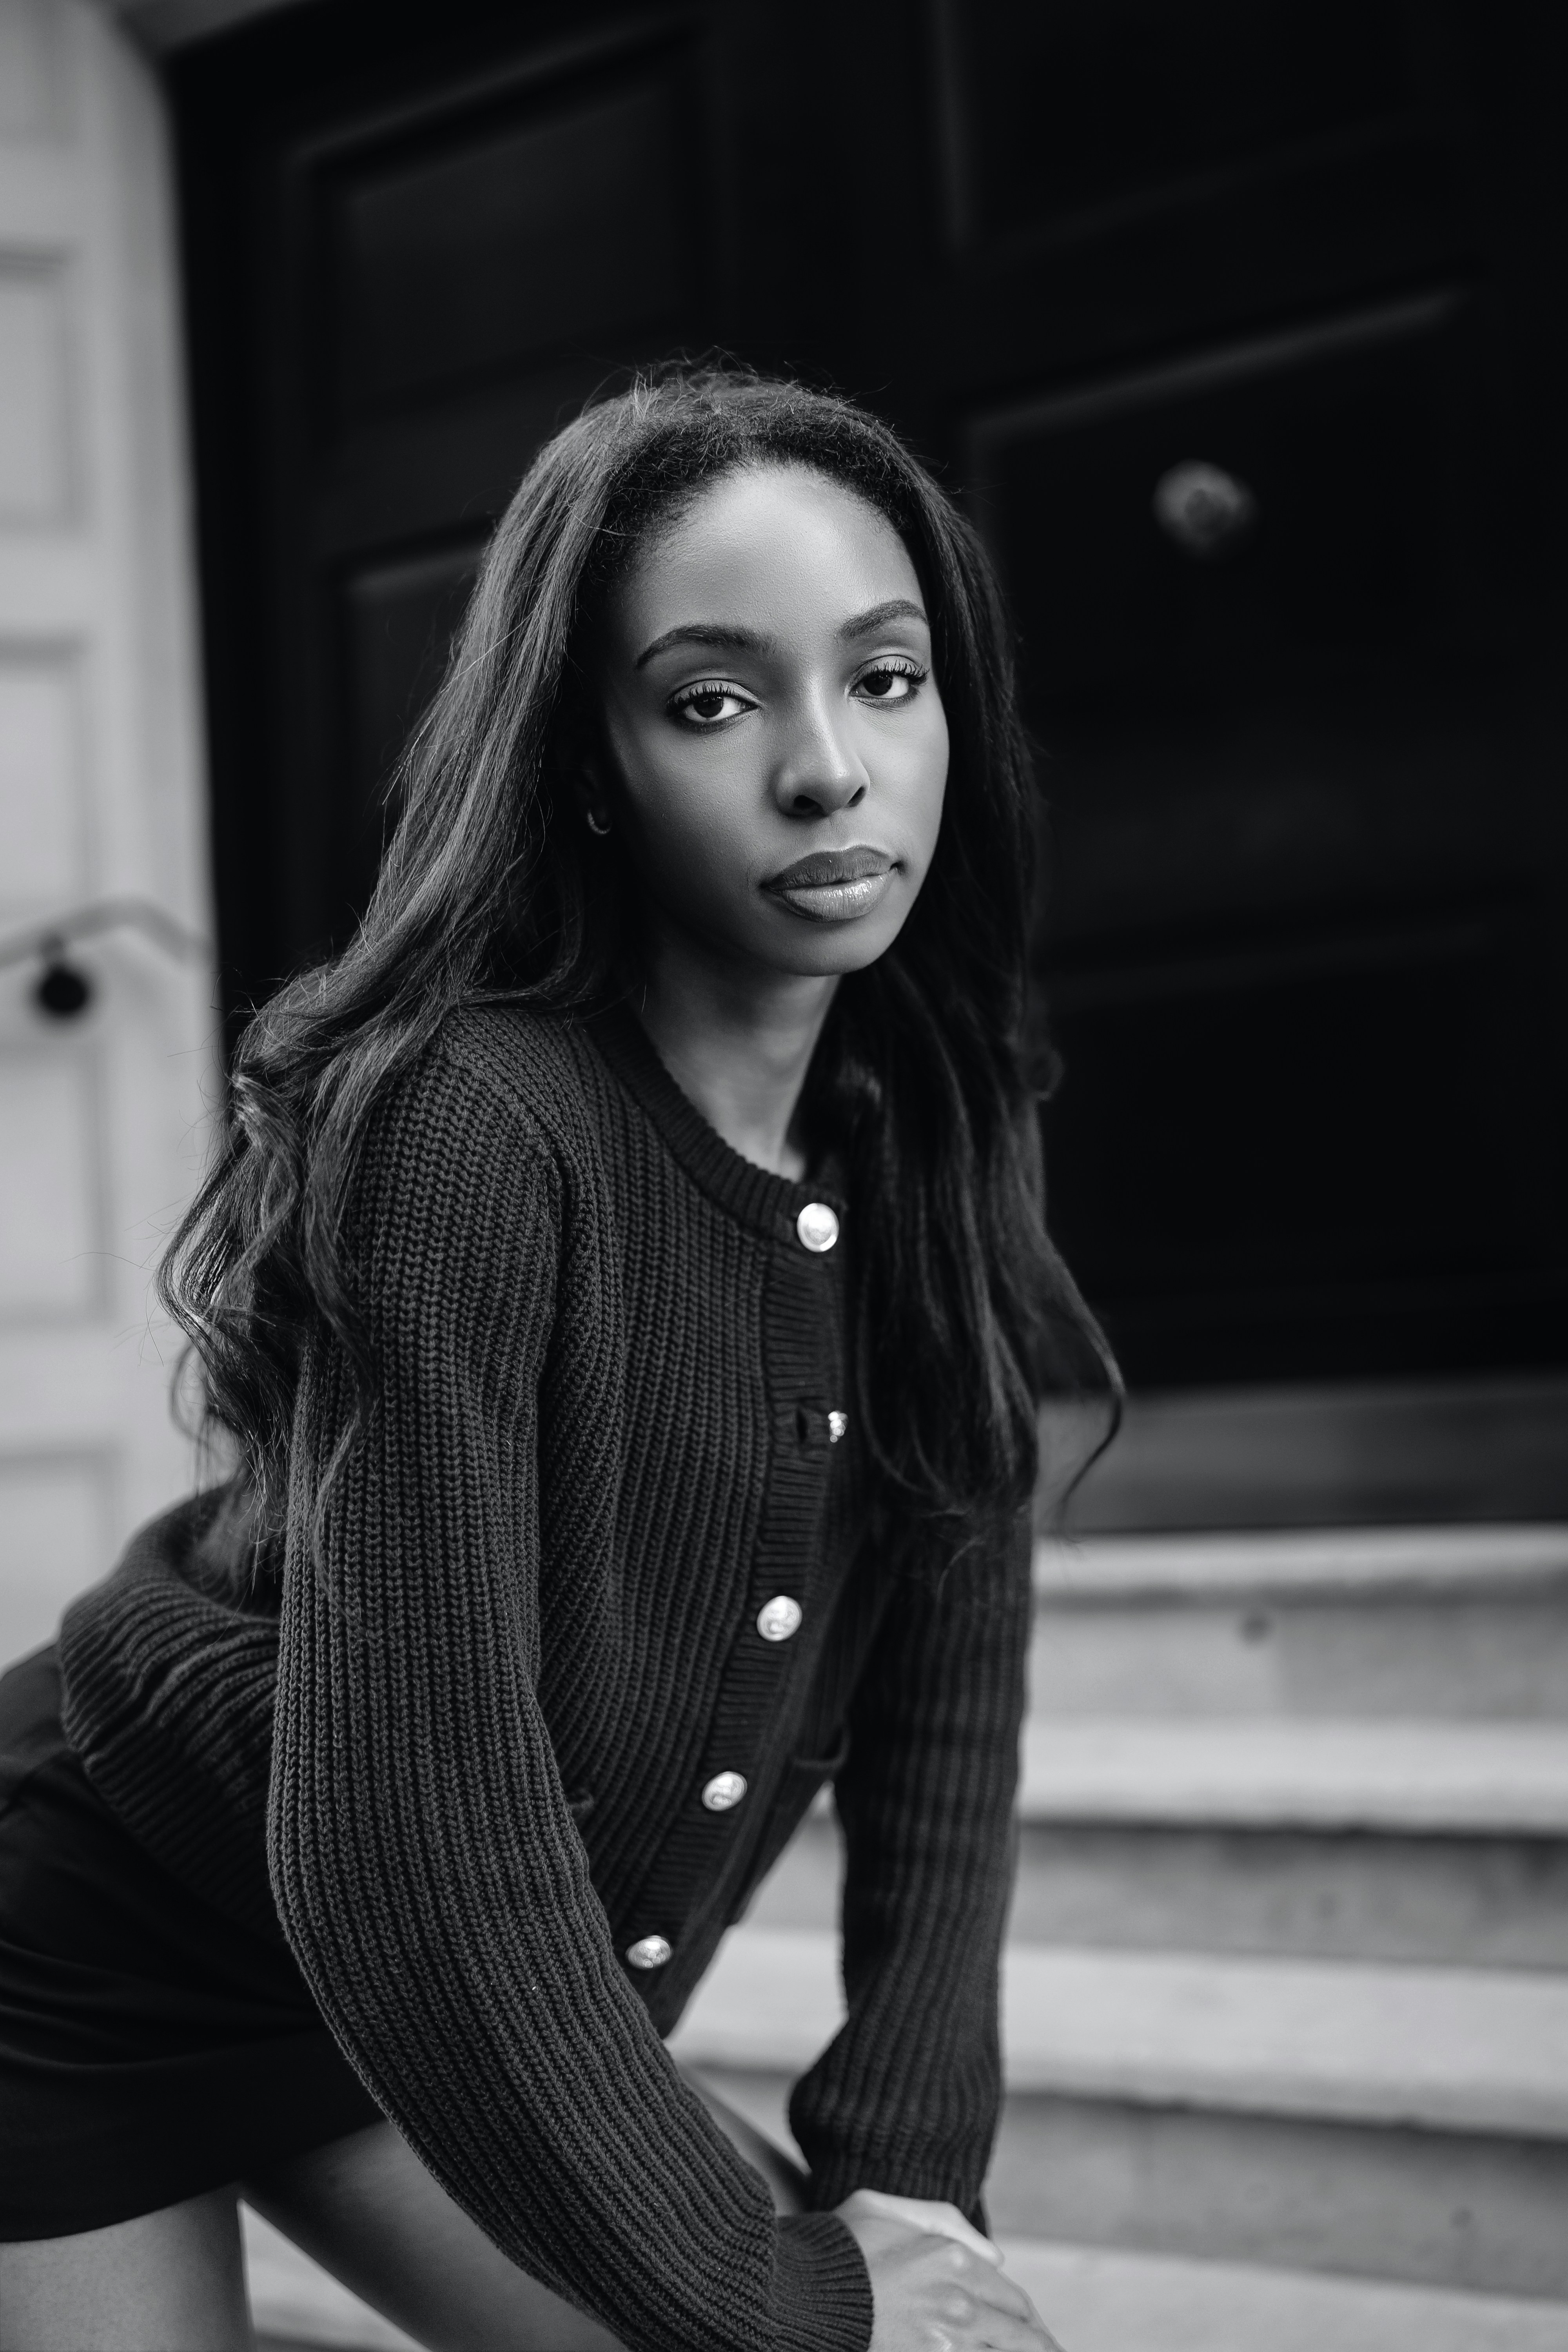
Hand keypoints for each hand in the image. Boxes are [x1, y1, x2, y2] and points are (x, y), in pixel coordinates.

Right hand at [836, 2189, 1064, 2350]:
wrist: (795, 2290)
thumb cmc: (836, 2247)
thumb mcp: (883, 2206)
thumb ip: (944, 2221)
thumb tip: (998, 2255)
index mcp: (952, 2256)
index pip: (1013, 2299)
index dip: (1032, 2323)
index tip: (1040, 2338)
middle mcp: (959, 2298)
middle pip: (1020, 2335)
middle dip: (1042, 2348)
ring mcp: (947, 2337)